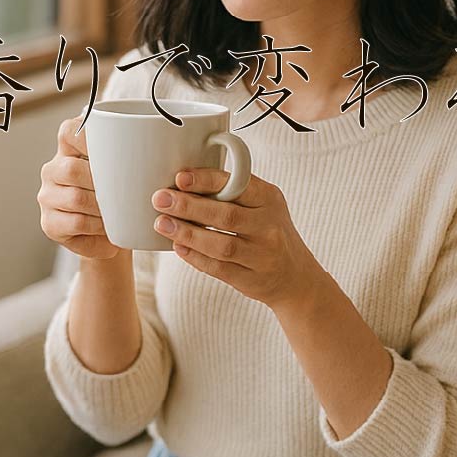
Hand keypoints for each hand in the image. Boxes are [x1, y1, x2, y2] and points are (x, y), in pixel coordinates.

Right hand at [37, 115, 124, 260]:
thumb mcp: (130, 170)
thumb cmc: (126, 194)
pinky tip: (111, 227)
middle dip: (103, 182)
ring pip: (76, 198)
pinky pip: (76, 222)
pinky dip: (99, 226)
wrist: (116, 233)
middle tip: (128, 190)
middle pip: (71, 169)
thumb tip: (165, 143)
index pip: (70, 132)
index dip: (88, 137)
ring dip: (104, 207)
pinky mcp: (50, 224)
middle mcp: (53, 170)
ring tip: (123, 211)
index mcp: (70, 148)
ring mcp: (48, 197)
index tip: (115, 148)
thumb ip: (135, 153)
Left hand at [151, 166, 320, 308]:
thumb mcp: (264, 205)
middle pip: (226, 214)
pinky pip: (217, 268)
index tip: (180, 177)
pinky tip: (178, 246)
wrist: (295, 275)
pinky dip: (194, 256)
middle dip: (189, 206)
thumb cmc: (269, 232)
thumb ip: (234, 194)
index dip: (207, 180)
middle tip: (161, 199)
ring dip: (187, 233)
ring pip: (220, 244)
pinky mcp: (251, 279)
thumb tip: (183, 184)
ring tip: (162, 223)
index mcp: (270, 199)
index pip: (238, 184)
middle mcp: (269, 227)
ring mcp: (262, 255)